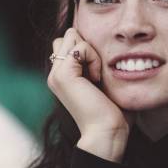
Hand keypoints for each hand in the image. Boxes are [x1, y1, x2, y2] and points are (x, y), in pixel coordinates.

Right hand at [47, 28, 132, 162]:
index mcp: (62, 76)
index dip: (87, 47)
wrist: (106, 131)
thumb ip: (95, 63)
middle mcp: (55, 74)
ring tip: (96, 74)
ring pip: (72, 35)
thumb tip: (105, 43)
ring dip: (91, 50)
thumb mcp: (102, 81)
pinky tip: (96, 78)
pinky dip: (93, 57)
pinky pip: (80, 46)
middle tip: (97, 70)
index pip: (69, 41)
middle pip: (68, 35)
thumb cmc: (112, 111)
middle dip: (87, 45)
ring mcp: (56, 74)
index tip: (98, 71)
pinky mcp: (63, 74)